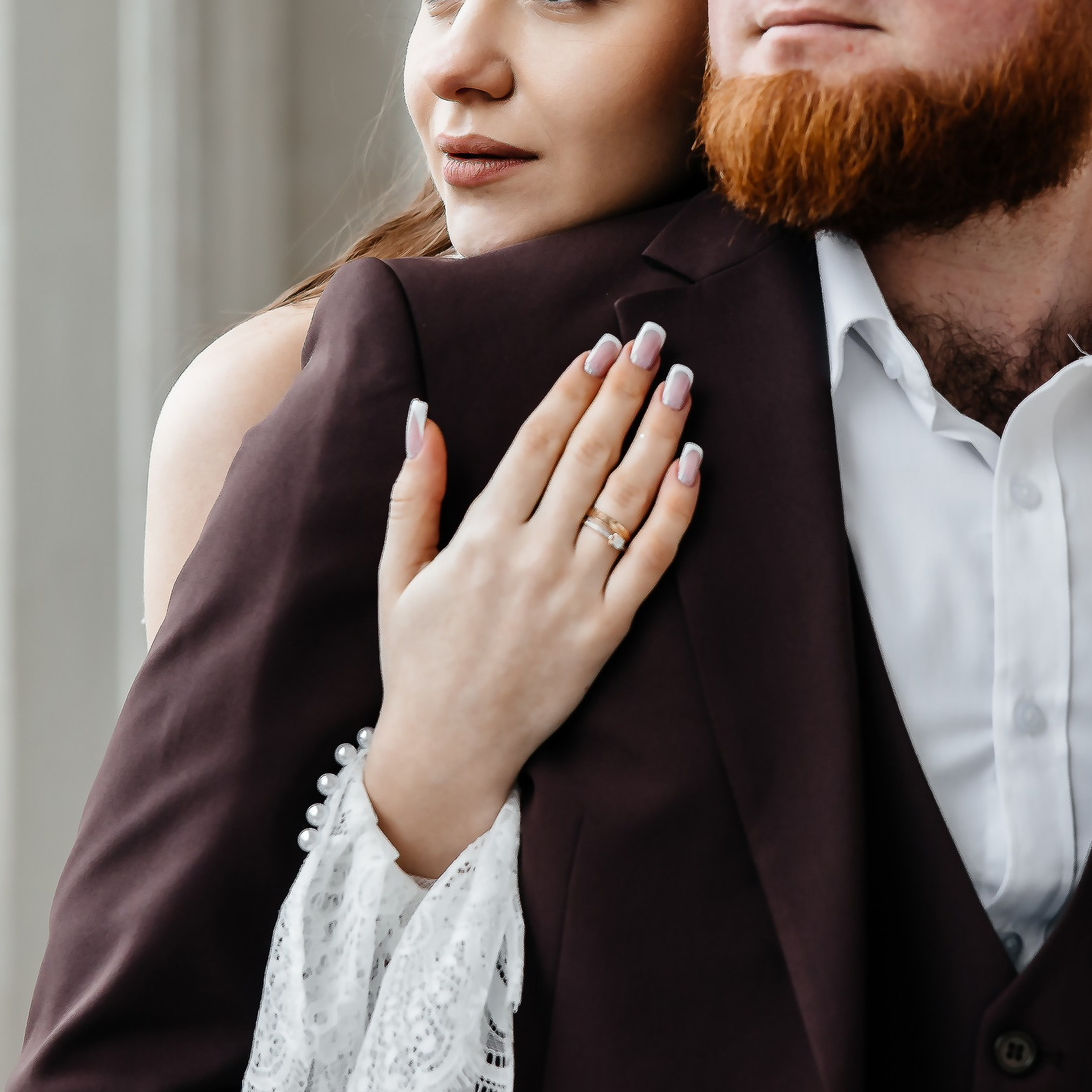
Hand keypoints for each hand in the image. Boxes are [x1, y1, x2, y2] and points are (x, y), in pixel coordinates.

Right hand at [364, 324, 702, 876]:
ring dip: (658, 434)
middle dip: (624, 391)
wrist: (448, 752)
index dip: (572, 390)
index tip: (600, 348)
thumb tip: (425, 415)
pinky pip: (650, 562)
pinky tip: (694, 465)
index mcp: (478, 538)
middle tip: (653, 339)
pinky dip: (676, 512)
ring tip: (682, 382)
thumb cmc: (417, 661)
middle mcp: (530, 560)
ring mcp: (572, 597)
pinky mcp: (604, 635)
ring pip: (625, 498)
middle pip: (587, 455)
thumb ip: (413, 493)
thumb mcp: (396, 573)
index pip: (536, 443)